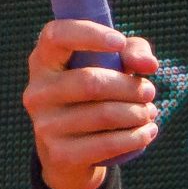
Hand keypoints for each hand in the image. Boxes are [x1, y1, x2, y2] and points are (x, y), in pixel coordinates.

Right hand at [23, 20, 160, 188]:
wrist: (70, 153)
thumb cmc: (94, 96)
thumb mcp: (113, 66)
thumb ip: (133, 53)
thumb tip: (149, 65)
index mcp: (43, 61)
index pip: (57, 36)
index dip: (89, 34)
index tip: (119, 42)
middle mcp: (37, 91)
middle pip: (91, 82)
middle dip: (129, 87)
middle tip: (149, 91)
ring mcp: (45, 125)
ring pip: (104, 114)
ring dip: (137, 113)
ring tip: (149, 112)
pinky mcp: (59, 154)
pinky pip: (107, 144)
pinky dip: (135, 137)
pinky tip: (147, 132)